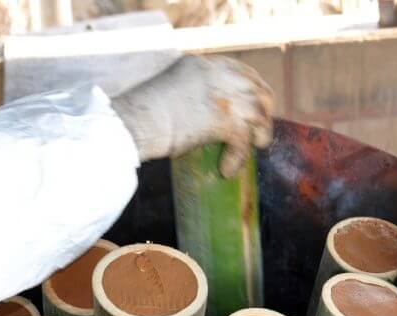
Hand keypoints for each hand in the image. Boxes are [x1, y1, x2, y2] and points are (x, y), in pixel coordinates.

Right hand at [112, 55, 273, 176]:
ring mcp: (224, 97)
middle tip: (261, 127)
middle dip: (263, 108)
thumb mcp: (166, 92)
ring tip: (257, 146)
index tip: (254, 101)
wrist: (133, 124)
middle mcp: (217, 75)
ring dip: (261, 132)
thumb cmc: (139, 115)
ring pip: (258, 113)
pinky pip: (243, 140)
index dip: (252, 87)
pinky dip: (238, 157)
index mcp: (201, 65)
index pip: (239, 70)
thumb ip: (184, 94)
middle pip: (256, 88)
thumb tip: (191, 114)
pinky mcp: (225, 120)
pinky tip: (228, 170)